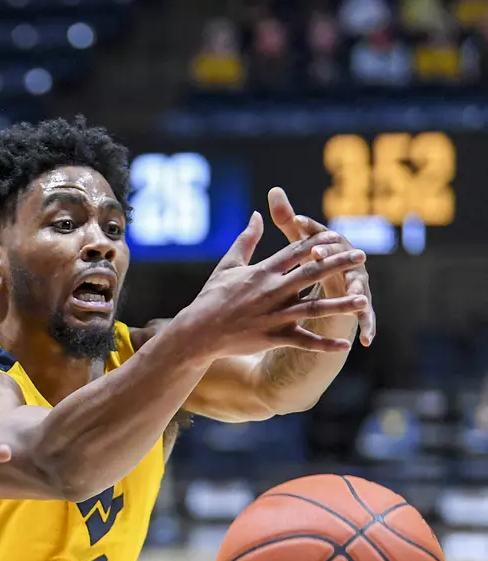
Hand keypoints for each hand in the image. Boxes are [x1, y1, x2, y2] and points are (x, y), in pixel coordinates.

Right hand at [172, 210, 367, 359]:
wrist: (197, 332)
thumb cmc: (211, 297)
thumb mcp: (227, 265)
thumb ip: (246, 239)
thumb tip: (257, 215)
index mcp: (263, 272)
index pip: (296, 252)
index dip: (319, 242)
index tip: (337, 235)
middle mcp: (272, 292)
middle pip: (312, 274)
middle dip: (339, 264)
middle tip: (362, 256)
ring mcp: (274, 316)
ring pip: (314, 308)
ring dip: (340, 304)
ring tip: (363, 298)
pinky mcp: (273, 337)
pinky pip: (303, 342)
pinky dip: (323, 345)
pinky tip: (344, 345)